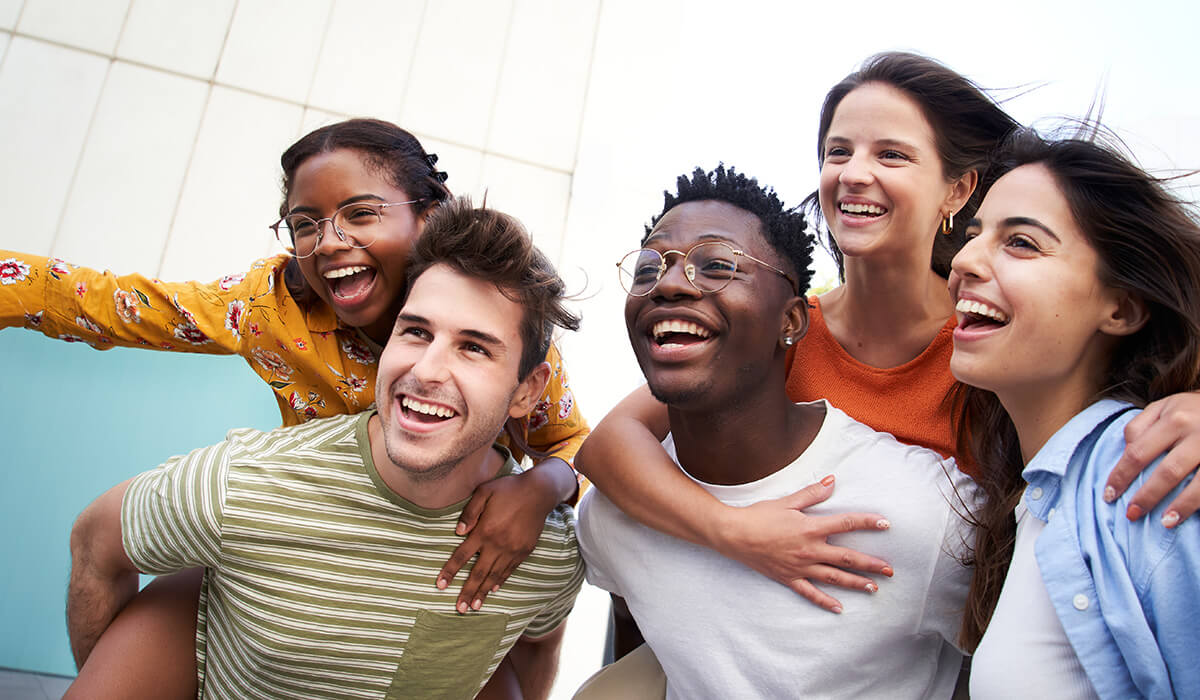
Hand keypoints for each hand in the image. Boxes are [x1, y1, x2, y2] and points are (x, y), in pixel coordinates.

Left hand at [437, 469, 560, 612]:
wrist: (539, 492)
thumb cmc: (509, 489)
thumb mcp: (484, 492)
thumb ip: (470, 512)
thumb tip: (458, 532)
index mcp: (484, 530)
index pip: (462, 556)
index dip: (450, 571)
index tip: (440, 585)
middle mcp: (497, 544)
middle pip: (478, 573)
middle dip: (467, 592)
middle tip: (459, 609)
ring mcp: (512, 549)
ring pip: (495, 576)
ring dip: (483, 592)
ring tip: (475, 607)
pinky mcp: (524, 551)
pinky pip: (510, 570)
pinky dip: (501, 581)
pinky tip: (493, 589)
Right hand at [716, 475, 892, 612]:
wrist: (733, 534)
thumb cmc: (759, 515)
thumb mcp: (787, 501)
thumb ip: (812, 493)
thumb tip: (832, 481)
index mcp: (810, 528)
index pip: (846, 524)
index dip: (867, 523)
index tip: (885, 524)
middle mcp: (809, 550)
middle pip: (846, 558)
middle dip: (870, 564)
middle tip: (890, 569)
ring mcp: (800, 567)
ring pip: (834, 577)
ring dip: (855, 583)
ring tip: (874, 588)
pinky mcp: (788, 577)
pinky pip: (810, 592)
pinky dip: (825, 601)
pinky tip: (839, 608)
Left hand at [1106, 391, 1199, 527]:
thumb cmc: (1192, 409)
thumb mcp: (1165, 406)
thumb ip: (1141, 426)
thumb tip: (1125, 452)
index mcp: (1173, 419)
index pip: (1138, 452)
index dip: (1121, 476)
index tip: (1109, 495)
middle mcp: (1195, 433)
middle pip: (1166, 472)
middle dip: (1146, 496)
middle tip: (1131, 514)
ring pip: (1196, 484)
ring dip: (1179, 506)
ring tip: (1164, 523)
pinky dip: (1199, 503)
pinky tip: (1189, 515)